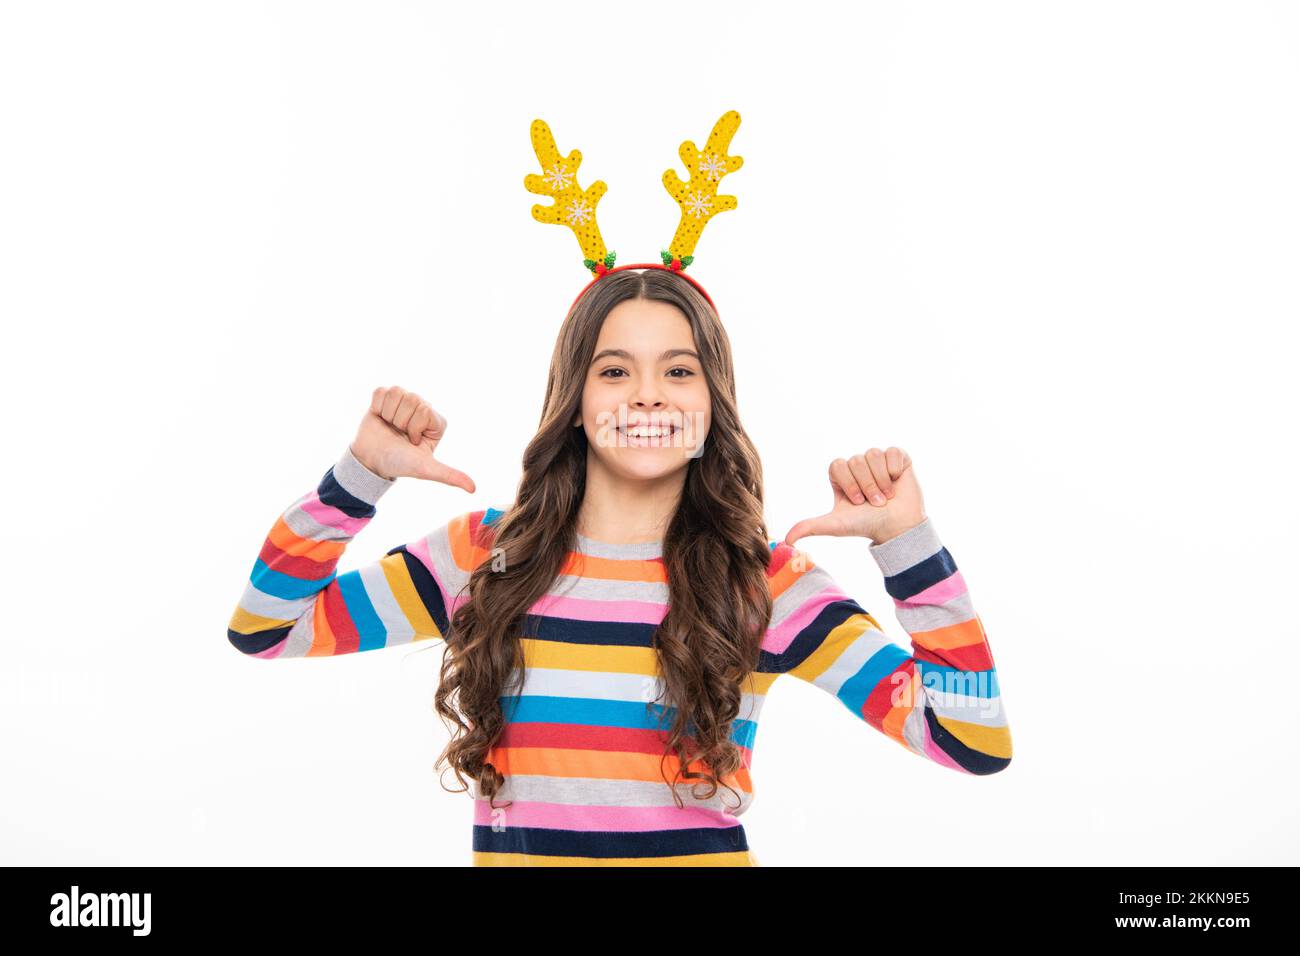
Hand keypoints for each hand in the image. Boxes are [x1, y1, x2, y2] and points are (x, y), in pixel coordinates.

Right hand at [349, 386, 475, 491]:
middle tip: (399, 435)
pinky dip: (377, 407)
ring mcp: (405, 401)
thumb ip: (449, 475)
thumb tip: (473, 489)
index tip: (412, 442)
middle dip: (400, 421)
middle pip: (411, 399)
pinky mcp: (387, 397)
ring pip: (397, 393)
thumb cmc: (400, 463)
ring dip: (388, 414)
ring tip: (390, 427)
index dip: (413, 428)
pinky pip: (382, 392)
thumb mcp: (425, 469)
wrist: (372, 460)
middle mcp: (423, 408)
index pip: (424, 410)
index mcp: (436, 422)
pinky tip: (381, 418)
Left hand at [784, 446, 925, 546]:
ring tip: (887, 496)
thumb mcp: (836, 525)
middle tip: (875, 503)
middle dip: (867, 486)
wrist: (897, 527)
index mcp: (841, 475)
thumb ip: (809, 527)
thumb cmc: (866, 525)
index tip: (857, 502)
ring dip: (881, 480)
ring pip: (873, 455)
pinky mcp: (897, 456)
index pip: (837, 465)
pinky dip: (895, 470)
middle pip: (856, 460)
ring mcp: (877, 459)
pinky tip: (897, 482)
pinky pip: (892, 452)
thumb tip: (787, 539)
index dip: (848, 483)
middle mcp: (858, 465)